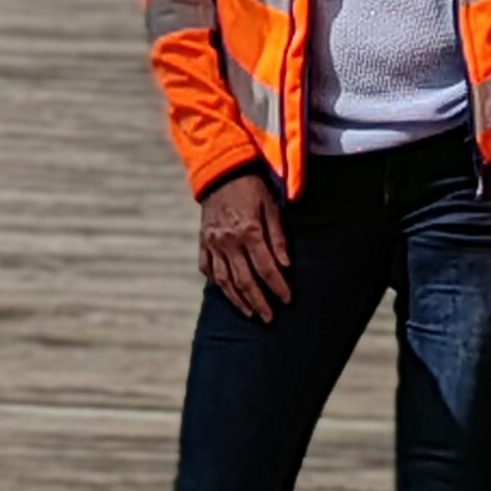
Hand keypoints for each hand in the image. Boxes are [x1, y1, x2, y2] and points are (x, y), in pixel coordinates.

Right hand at [198, 172, 290, 322]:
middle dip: (259, 302)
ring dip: (238, 300)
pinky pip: (207, 269)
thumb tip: (286, 264)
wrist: (221, 172)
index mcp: (249, 232)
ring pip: (224, 280)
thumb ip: (278, 236)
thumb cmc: (251, 188)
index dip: (277, 286)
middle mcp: (229, 242)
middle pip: (245, 280)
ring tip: (250, 312)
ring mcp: (213, 244)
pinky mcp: (203, 242)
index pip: (266, 268)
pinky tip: (226, 292)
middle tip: (269, 318)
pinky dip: (216, 283)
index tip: (287, 300)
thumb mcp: (271, 206)